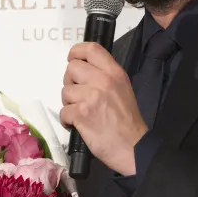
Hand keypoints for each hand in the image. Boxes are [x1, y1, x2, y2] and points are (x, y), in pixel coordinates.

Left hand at [60, 42, 147, 175]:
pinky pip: (63, 111)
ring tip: (80, 113)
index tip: (73, 60)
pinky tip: (77, 124)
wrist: (134, 147)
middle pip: (72, 68)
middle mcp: (103, 81)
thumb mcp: (123, 90)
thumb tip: (84, 73)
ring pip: (65, 91)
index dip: (76, 52)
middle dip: (70, 82)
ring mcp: (91, 97)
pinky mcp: (82, 114)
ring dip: (68, 103)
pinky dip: (67, 120)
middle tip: (77, 95)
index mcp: (115, 73)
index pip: (91, 49)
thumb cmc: (128, 124)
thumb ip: (105, 77)